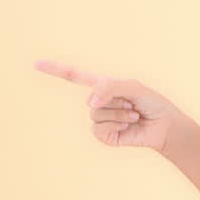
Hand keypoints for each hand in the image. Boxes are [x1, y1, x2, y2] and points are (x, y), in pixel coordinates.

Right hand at [34, 58, 186, 153]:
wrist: (164, 126)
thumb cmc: (151, 103)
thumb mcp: (132, 86)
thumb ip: (109, 87)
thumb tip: (89, 103)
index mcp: (103, 86)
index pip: (74, 76)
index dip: (55, 69)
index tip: (36, 64)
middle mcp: (98, 102)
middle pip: (91, 97)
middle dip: (116, 99)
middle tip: (132, 103)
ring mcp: (100, 120)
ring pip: (95, 114)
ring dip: (118, 114)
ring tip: (133, 115)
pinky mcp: (104, 136)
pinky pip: (99, 129)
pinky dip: (116, 126)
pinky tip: (128, 126)